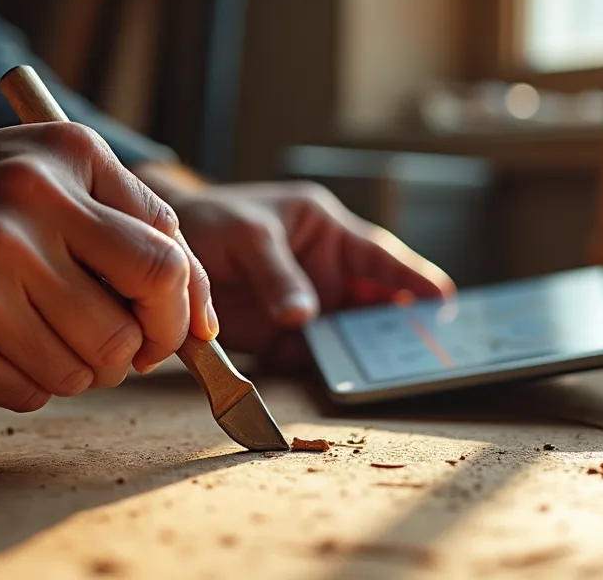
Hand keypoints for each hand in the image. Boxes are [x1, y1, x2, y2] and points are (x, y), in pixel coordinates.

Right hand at [0, 109, 213, 410]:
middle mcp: (22, 210)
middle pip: (131, 328)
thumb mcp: (40, 171)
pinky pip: (33, 393)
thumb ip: (127, 221)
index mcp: (60, 159)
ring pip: (85, 370)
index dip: (183, 312)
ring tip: (31, 334)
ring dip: (74, 369)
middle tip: (106, 346)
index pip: (166, 260)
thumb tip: (201, 312)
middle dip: (132, 352)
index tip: (179, 334)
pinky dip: (26, 383)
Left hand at [135, 166, 452, 363]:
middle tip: (426, 349)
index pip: (379, 255)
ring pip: (346, 334)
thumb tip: (303, 316)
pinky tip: (341, 382)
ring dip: (362, 353)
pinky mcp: (279, 338)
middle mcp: (323, 270)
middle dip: (397, 325)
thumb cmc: (209, 220)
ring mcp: (304, 306)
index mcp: (325, 231)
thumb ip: (276, 272)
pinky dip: (325, 371)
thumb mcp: (245, 233)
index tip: (443, 300)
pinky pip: (311, 357)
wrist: (159, 251)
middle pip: (373, 302)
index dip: (413, 277)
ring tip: (389, 372)